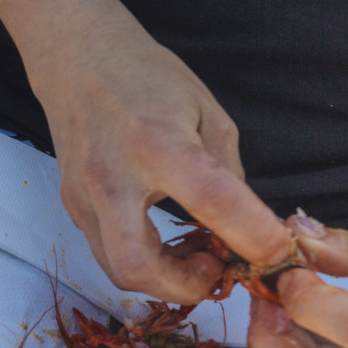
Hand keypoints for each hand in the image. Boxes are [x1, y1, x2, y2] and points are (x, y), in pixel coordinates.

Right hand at [25, 7, 294, 303]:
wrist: (76, 60)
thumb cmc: (146, 78)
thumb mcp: (206, 111)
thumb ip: (228, 173)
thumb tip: (248, 225)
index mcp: (157, 144)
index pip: (213, 203)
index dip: (254, 237)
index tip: (276, 253)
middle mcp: (112, 179)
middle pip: (138, 267)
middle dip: (185, 287)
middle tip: (216, 270)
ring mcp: (83, 198)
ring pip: (118, 271)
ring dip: (163, 279)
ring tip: (193, 256)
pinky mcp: (71, 208)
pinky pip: (107, 253)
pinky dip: (142, 260)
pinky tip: (164, 242)